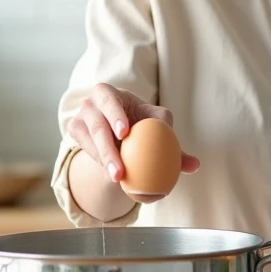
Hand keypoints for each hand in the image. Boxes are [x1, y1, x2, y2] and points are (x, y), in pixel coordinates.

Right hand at [67, 82, 199, 189]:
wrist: (118, 136)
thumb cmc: (143, 127)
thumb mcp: (158, 130)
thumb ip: (174, 145)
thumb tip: (195, 165)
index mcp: (113, 93)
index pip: (110, 98)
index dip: (115, 113)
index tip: (125, 133)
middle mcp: (93, 102)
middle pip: (97, 123)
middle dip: (107, 146)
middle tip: (120, 169)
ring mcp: (82, 117)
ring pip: (90, 140)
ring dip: (104, 160)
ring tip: (118, 178)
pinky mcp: (75, 131)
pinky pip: (85, 149)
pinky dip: (98, 163)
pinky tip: (110, 176)